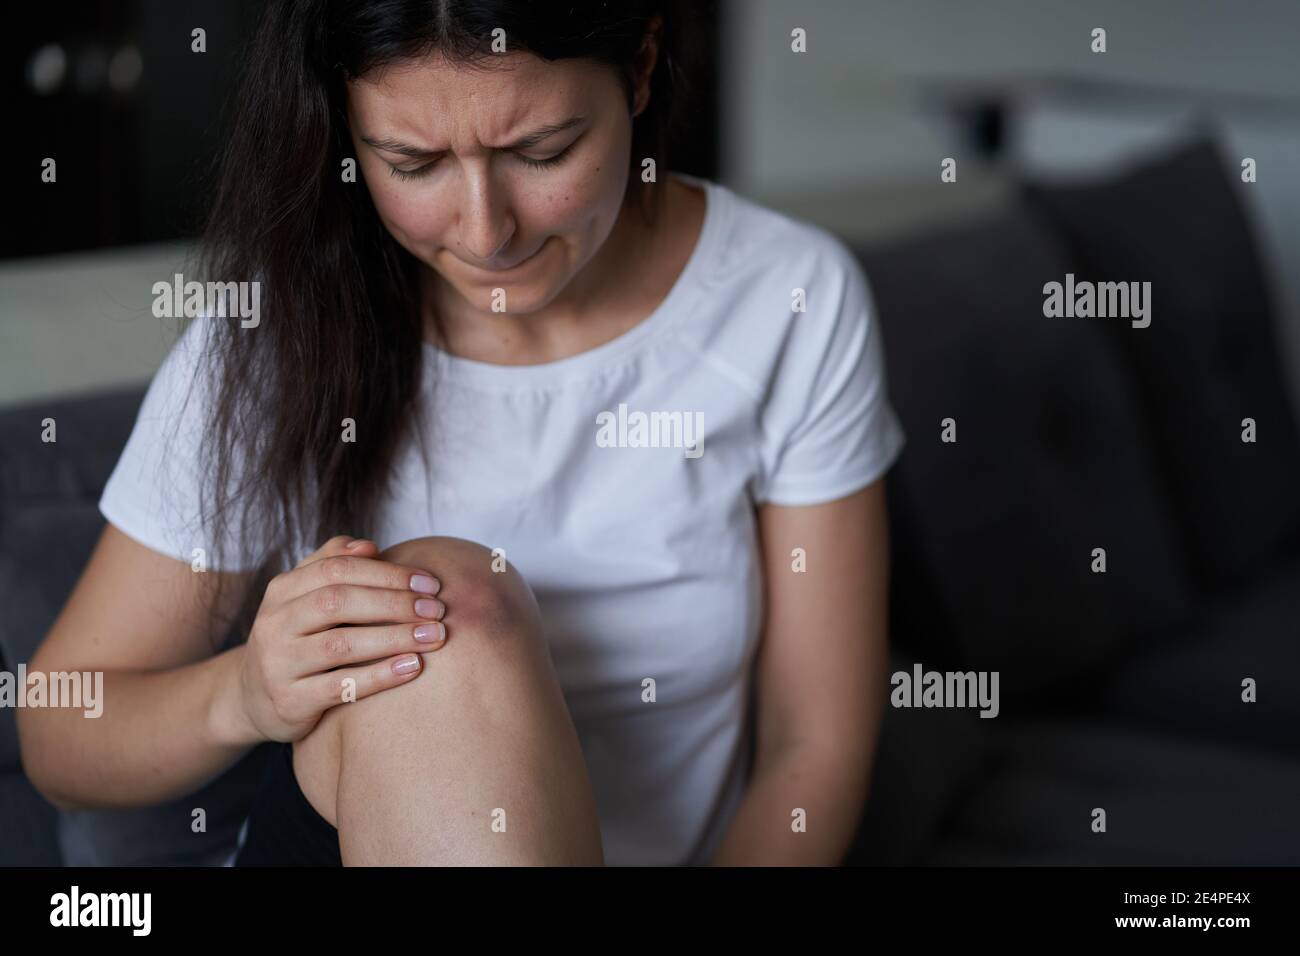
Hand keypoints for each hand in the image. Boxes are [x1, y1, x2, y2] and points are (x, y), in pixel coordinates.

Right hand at [236, 535, 447, 742]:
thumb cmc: (296, 637)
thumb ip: (332, 564)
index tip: (430, 582)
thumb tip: (369, 545)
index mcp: (282, 590)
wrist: (252, 697)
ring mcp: (279, 664)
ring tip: (434, 636)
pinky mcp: (290, 701)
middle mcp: (275, 623)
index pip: (338, 569)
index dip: (387, 573)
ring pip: (340, 644)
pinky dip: (380, 676)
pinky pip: (340, 687)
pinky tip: (413, 667)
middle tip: (437, 609)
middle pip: (339, 602)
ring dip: (394, 638)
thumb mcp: (303, 596)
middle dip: (395, 603)